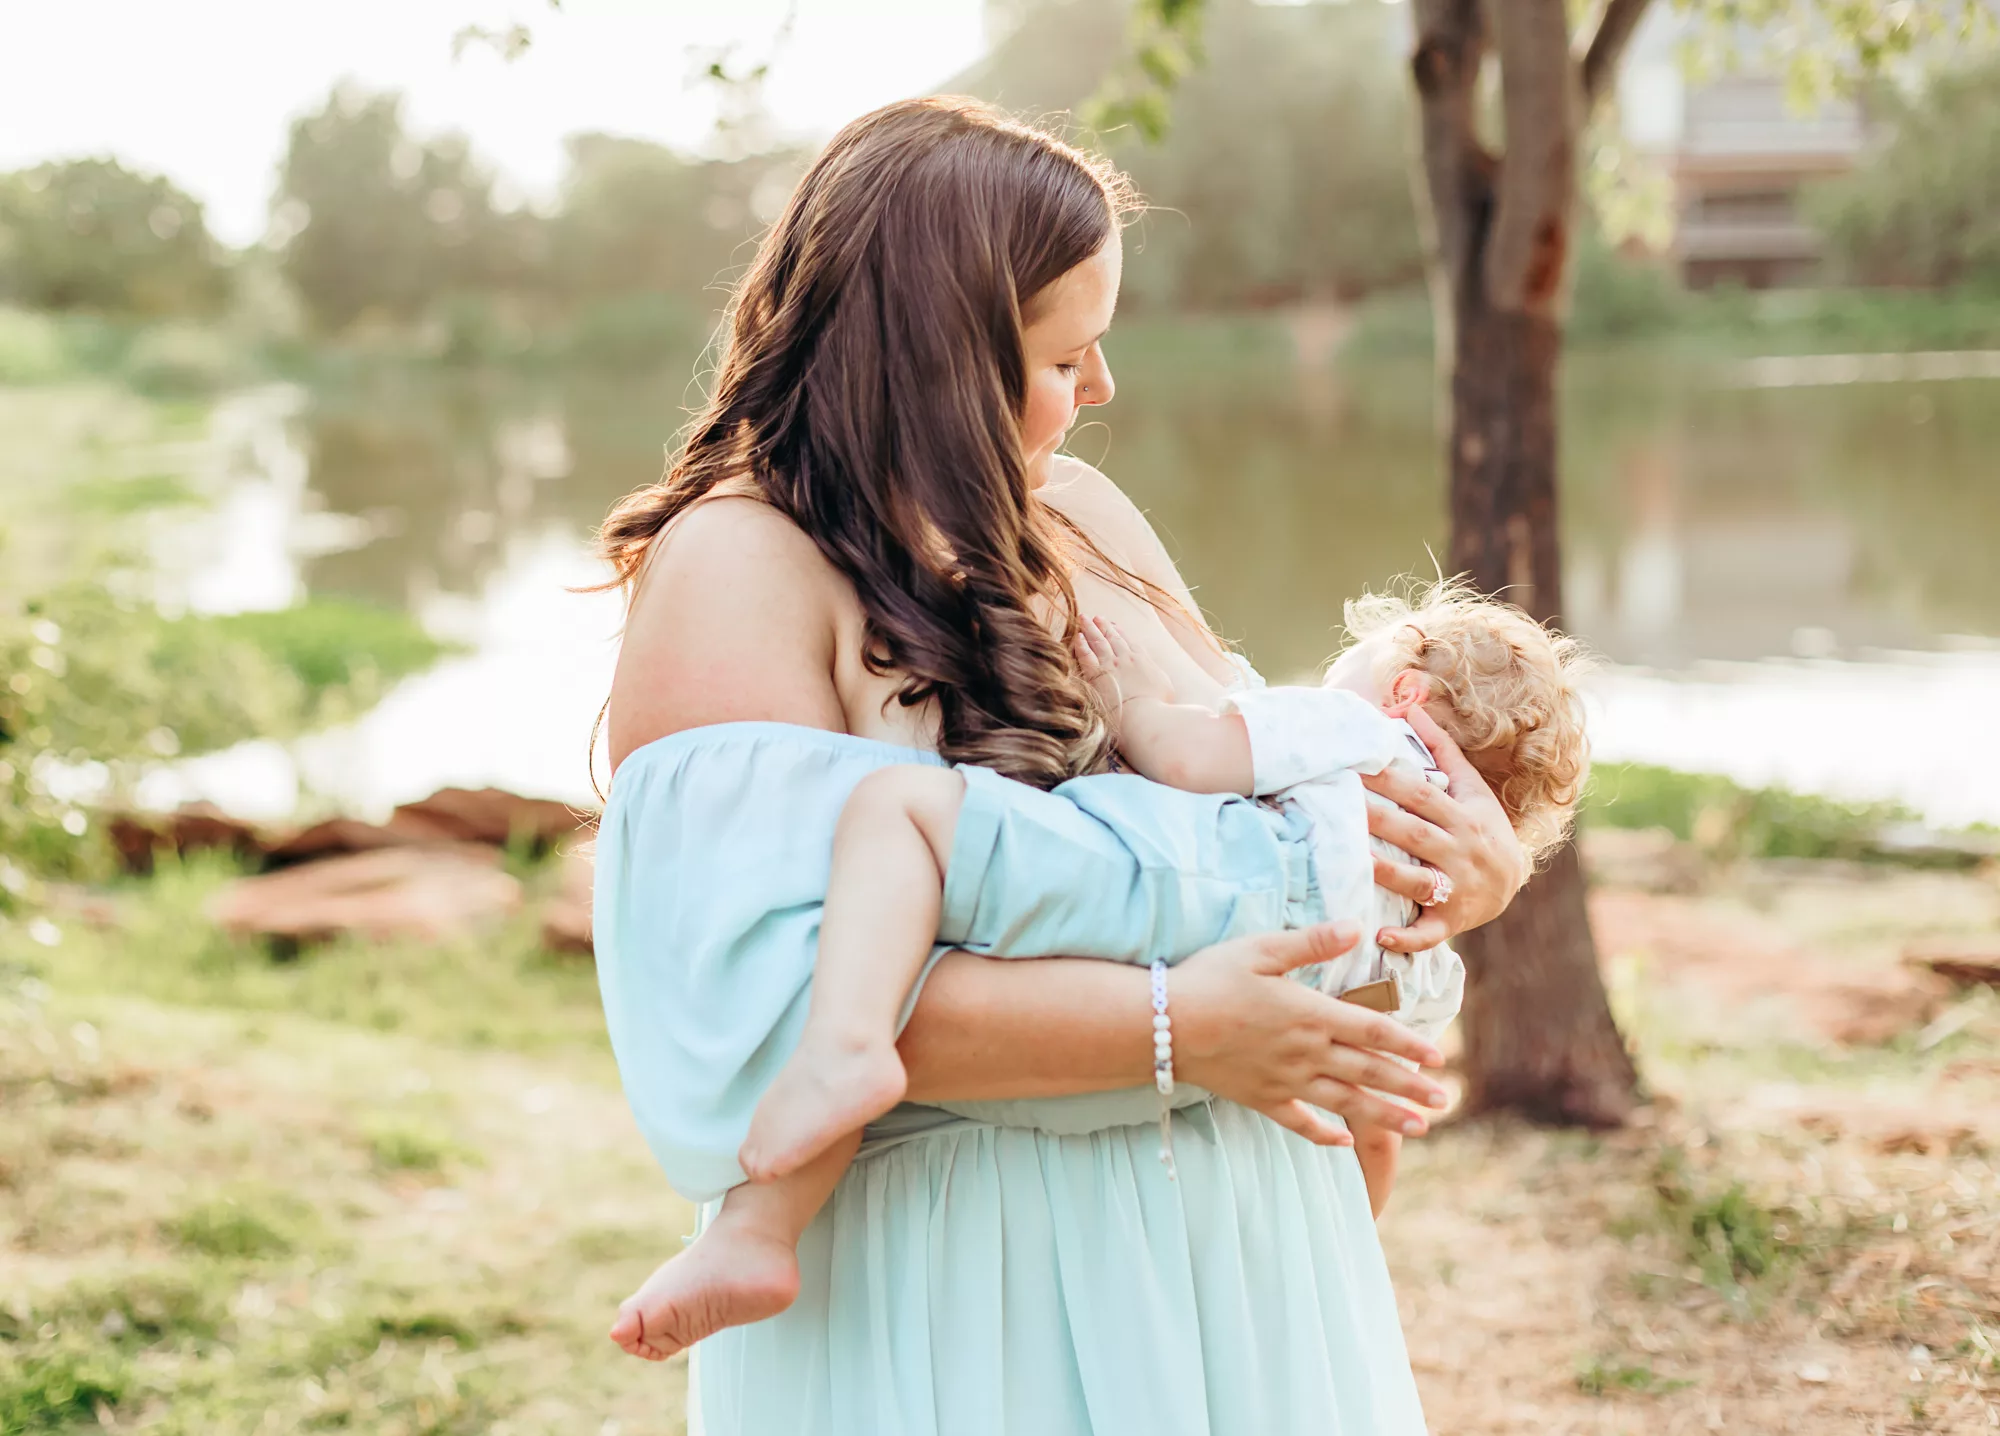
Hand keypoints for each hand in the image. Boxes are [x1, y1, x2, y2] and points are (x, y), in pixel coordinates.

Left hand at [1074, 616, 1175, 717]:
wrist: (1145, 715)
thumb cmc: (1158, 706)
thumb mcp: (1166, 688)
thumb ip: (1158, 677)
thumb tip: (1155, 675)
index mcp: (1143, 660)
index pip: (1130, 642)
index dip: (1121, 633)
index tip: (1115, 626)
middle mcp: (1126, 658)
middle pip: (1113, 637)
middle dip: (1104, 626)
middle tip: (1097, 617)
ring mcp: (1110, 665)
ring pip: (1098, 641)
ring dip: (1090, 628)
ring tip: (1084, 618)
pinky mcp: (1096, 675)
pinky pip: (1086, 655)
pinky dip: (1081, 645)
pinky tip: (1077, 637)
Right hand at [1169, 923, 1448, 1147]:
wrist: (1161, 1025)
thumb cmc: (1209, 978)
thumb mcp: (1260, 949)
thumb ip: (1311, 942)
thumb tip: (1356, 927)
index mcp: (1310, 1013)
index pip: (1372, 1030)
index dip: (1408, 1043)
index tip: (1438, 1057)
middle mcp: (1305, 1052)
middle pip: (1369, 1072)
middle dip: (1410, 1087)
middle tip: (1444, 1100)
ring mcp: (1284, 1080)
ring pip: (1346, 1102)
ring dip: (1386, 1116)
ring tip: (1420, 1128)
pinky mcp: (1260, 1098)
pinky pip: (1300, 1121)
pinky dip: (1325, 1133)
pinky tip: (1346, 1140)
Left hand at [1363, 705, 1525, 952]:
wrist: (1515, 882)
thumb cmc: (1483, 827)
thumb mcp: (1471, 788)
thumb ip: (1441, 749)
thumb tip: (1411, 708)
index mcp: (1462, 816)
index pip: (1420, 794)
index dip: (1389, 779)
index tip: (1355, 764)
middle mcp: (1460, 851)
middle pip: (1413, 832)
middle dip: (1377, 819)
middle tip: (1339, 805)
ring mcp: (1456, 888)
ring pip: (1416, 880)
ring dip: (1385, 873)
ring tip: (1351, 863)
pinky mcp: (1451, 920)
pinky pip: (1428, 932)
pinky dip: (1406, 938)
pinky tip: (1379, 937)